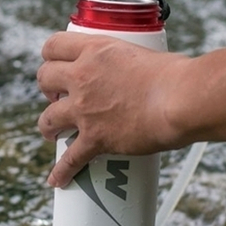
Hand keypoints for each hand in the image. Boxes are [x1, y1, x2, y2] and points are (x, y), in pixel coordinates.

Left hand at [37, 32, 188, 187]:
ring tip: (53, 132)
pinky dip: (62, 171)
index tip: (54, 63)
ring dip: (48, 126)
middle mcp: (83, 77)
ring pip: (48, 118)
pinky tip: (57, 178)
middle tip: (57, 96)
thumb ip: (131, 63)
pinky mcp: (94, 138)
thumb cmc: (175, 75)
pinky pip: (70, 159)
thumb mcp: (144, 54)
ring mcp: (84, 109)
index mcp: (95, 50)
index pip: (55, 46)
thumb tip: (142, 73)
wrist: (180, 99)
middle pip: (45, 78)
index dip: (50, 56)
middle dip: (48, 88)